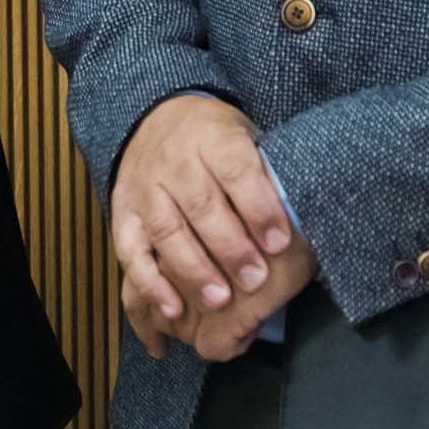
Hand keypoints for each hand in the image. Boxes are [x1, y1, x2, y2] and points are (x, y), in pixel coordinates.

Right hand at [109, 94, 296, 357]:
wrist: (155, 118)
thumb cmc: (215, 141)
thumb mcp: (245, 139)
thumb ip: (265, 174)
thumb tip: (306, 217)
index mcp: (212, 138)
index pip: (236, 170)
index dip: (258, 207)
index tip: (280, 242)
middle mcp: (174, 162)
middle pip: (201, 205)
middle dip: (230, 247)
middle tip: (256, 280)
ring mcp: (145, 189)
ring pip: (167, 231)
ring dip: (193, 269)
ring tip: (220, 300)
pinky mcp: (123, 214)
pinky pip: (130, 252)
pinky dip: (150, 284)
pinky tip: (172, 310)